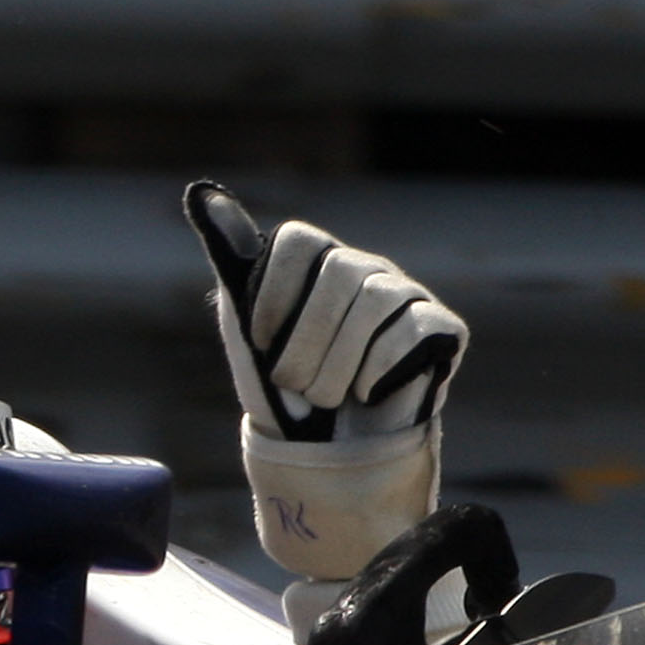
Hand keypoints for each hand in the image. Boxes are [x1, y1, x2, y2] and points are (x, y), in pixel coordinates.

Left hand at [187, 181, 465, 442]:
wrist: (326, 451)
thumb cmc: (284, 387)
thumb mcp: (246, 324)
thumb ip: (231, 259)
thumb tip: (201, 193)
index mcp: (318, 261)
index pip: (299, 240)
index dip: (274, 294)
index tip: (261, 340)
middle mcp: (365, 268)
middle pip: (340, 270)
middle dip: (307, 339)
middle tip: (293, 383)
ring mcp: (406, 295)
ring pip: (377, 299)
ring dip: (340, 362)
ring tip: (326, 396)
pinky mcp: (443, 328)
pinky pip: (415, 330)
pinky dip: (379, 370)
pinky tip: (366, 393)